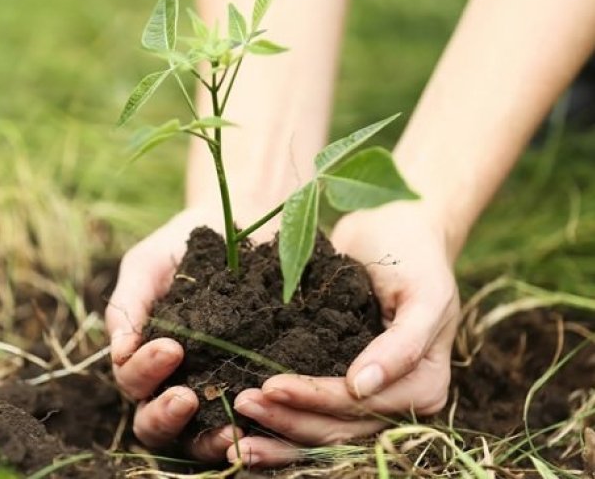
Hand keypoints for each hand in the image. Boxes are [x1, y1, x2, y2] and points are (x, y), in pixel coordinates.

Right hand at [105, 207, 245, 459]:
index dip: (145, 371)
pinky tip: (260, 418)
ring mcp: (212, 387)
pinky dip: (248, 428)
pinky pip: (243, 420)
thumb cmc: (182, 244)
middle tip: (187, 397)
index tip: (171, 347)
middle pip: (153, 423)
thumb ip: (128, 305)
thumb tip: (120, 354)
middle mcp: (172, 380)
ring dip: (205, 438)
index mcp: (142, 355)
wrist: (238, 221)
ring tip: (226, 427)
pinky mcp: (250, 386)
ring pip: (195, 436)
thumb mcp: (147, 265)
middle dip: (165, 415)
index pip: (132, 381)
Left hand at [226, 201, 459, 466]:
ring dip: (276, 429)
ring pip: (318, 428)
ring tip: (234, 424)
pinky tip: (241, 426)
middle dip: (287, 420)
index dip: (315, 399)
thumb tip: (362, 387)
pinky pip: (308, 410)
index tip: (271, 386)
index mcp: (422, 386)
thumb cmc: (414, 255)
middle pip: (336, 426)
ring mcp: (365, 396)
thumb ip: (404, 344)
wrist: (396, 229)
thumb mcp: (423, 293)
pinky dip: (278, 420)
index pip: (360, 406)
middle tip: (242, 402)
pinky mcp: (338, 383)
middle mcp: (394, 401)